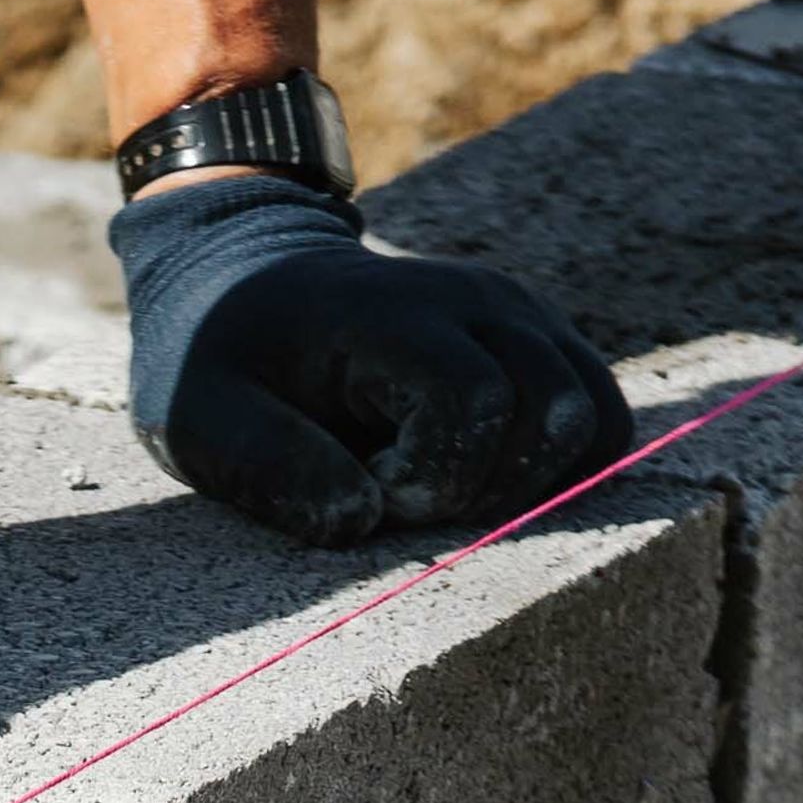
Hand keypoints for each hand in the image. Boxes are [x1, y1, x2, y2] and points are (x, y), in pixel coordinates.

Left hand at [113, 174, 633, 549]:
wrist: (248, 283)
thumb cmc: (222, 360)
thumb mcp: (203, 416)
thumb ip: (269, 465)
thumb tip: (362, 519)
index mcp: (394, 316)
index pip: (474, 404)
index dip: (433, 476)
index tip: (372, 489)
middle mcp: (477, 303)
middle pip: (556, 412)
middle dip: (490, 486)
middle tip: (412, 493)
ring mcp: (519, 315)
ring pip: (594, 417)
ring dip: (532, 479)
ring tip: (451, 484)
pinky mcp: (540, 339)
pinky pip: (599, 413)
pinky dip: (561, 463)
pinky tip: (491, 475)